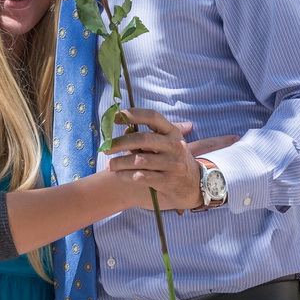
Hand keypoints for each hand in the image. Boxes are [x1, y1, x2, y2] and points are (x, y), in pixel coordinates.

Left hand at [104, 108, 237, 210]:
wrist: (194, 186)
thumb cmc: (175, 160)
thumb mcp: (168, 144)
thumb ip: (148, 135)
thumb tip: (126, 129)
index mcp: (172, 132)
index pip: (152, 116)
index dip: (133, 114)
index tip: (116, 117)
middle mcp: (174, 146)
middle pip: (143, 139)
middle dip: (120, 143)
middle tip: (105, 148)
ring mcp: (172, 164)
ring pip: (140, 160)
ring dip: (120, 162)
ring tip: (109, 165)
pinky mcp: (167, 181)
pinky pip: (142, 177)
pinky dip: (127, 176)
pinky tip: (119, 175)